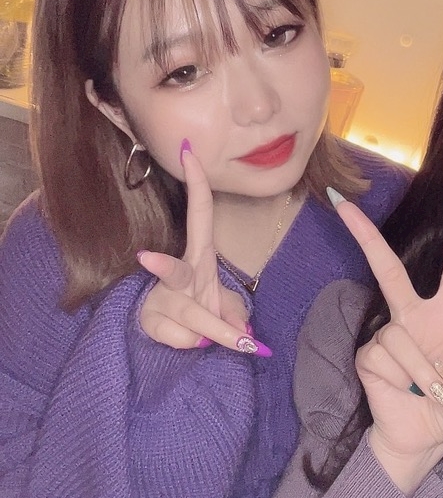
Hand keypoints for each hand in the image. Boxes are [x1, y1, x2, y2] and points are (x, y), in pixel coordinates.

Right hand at [138, 147, 248, 349]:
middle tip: (145, 259)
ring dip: (215, 330)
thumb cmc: (203, 308)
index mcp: (201, 256)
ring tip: (231, 340)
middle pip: (176, 269)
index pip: (198, 214)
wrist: (173, 334)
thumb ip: (236, 314)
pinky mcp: (150, 319)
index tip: (189, 152)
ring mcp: (162, 297)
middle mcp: (180, 274)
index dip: (196, 185)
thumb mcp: (226, 305)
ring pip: (189, 315)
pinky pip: (181, 338)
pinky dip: (196, 345)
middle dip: (164, 265)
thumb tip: (243, 333)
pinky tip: (194, 342)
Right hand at [330, 185, 442, 493]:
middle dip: (365, 236)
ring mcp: (387, 335)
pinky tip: (406, 394)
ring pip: (401, 336)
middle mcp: (414, 317)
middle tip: (343, 204)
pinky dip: (406, 381)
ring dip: (424, 373)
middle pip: (389, 269)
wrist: (420, 441)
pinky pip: (386, 359)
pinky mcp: (367, 357)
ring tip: (432, 394)